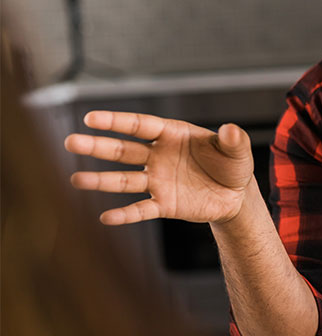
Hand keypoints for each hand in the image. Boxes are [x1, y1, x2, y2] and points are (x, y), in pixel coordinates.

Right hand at [64, 112, 254, 224]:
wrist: (235, 196)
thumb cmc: (232, 166)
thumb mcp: (236, 151)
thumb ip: (233, 140)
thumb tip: (231, 130)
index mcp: (172, 135)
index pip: (139, 125)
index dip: (116, 122)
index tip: (90, 118)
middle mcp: (159, 156)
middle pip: (124, 150)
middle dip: (97, 146)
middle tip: (70, 142)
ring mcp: (158, 181)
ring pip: (124, 180)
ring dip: (101, 180)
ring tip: (75, 180)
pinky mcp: (164, 204)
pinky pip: (141, 209)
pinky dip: (125, 214)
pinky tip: (106, 217)